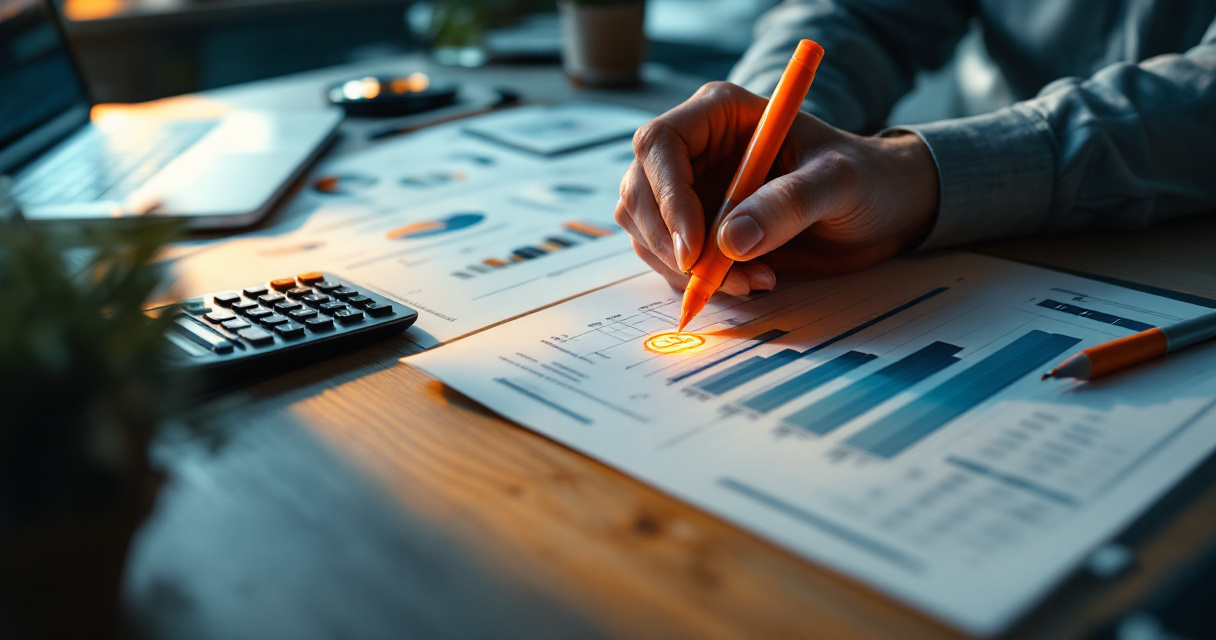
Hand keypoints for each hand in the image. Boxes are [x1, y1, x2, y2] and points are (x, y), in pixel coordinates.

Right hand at [615, 81, 939, 295]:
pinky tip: (752, 281)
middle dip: (669, 243)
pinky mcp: (699, 231)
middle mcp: (696, 150)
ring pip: (647, 233)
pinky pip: (670, 260)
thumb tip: (731, 240)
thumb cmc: (866, 178)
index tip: (694, 247)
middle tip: (714, 277)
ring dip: (686, 270)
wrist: (883, 211)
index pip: (660, 144)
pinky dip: (699, 282)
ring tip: (754, 280)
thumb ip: (790, 203)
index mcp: (720, 114)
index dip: (666, 196)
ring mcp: (692, 192)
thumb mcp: (840, 181)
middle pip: (638, 192)